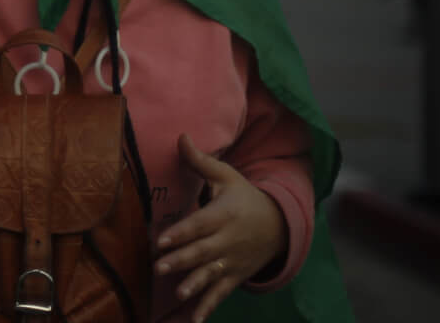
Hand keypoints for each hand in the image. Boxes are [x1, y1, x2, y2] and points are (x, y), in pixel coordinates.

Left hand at [155, 135, 287, 322]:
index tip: (162, 239)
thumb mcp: (228, 176)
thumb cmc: (246, 197)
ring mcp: (233, 261)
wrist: (280, 225)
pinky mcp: (235, 276)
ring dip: (195, 285)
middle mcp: (229, 240)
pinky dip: (208, 307)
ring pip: (212, 275)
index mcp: (226, 214)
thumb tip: (180, 136)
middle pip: (203, 252)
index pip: (201, 224)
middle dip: (182, 260)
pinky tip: (194, 320)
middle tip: (159, 266)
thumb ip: (201, 161)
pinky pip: (221, 294)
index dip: (183, 232)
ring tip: (178, 293)